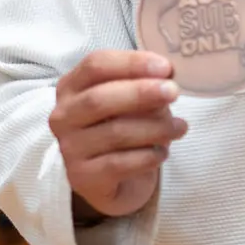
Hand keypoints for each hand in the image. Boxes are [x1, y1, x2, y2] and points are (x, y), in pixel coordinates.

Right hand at [50, 50, 186, 219]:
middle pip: (99, 98)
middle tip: (173, 92)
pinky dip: (148, 156)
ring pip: (115, 133)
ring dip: (155, 128)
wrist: (115, 181)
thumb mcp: (131, 100)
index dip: (131, 63)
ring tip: (180, 127)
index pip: (96, 65)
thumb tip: (168, 78)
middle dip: (141, 93)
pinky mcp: (82, 177)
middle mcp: (63, 116)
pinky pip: (119, 163)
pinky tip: (163, 152)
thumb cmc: (125, 127)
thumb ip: (144, 84)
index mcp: (72, 86)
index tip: (166, 68)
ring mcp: (70, 148)